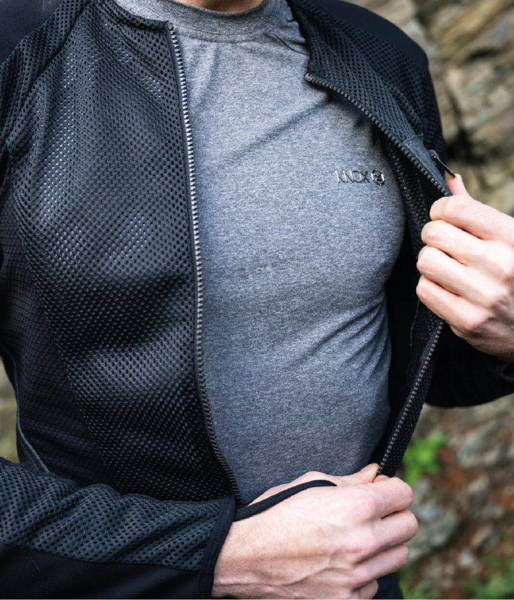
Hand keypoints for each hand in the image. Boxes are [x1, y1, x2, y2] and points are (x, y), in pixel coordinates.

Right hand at [212, 464, 416, 598]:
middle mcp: (363, 542)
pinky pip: (376, 583)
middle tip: (373, 512)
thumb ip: (351, 480)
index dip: (391, 488)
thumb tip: (375, 474)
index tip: (381, 490)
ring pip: (399, 556)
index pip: (404, 494)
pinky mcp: (347, 599)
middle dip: (394, 514)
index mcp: (355, 507)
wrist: (245, 556)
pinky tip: (343, 561)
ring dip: (384, 544)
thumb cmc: (274, 514)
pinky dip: (366, 572)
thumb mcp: (310, 484)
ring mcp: (357, 575)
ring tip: (357, 537)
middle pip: (409, 525)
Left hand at [417, 174, 513, 361]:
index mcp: (512, 238)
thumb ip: (476, 210)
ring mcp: (484, 296)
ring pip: (425, 261)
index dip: (441, 209)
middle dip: (434, 236)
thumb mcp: (508, 238)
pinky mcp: (468, 322)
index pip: (456, 208)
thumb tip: (449, 179)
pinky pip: (425, 290)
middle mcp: (500, 265)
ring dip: (431, 262)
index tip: (445, 218)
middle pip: (434, 232)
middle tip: (444, 245)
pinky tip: (448, 289)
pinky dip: (431, 287)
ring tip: (447, 267)